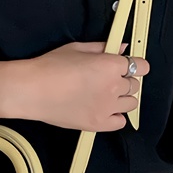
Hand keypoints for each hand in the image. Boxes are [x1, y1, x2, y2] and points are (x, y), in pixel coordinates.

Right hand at [11, 41, 149, 130]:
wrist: (31, 90)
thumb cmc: (50, 66)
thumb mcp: (77, 49)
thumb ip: (103, 48)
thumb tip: (123, 48)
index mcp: (111, 65)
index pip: (140, 66)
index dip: (135, 65)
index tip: (127, 66)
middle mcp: (113, 87)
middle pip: (134, 85)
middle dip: (125, 81)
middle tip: (108, 81)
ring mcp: (107, 108)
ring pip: (131, 104)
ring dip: (123, 99)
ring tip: (106, 96)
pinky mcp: (98, 124)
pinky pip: (120, 122)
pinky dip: (116, 117)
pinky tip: (103, 110)